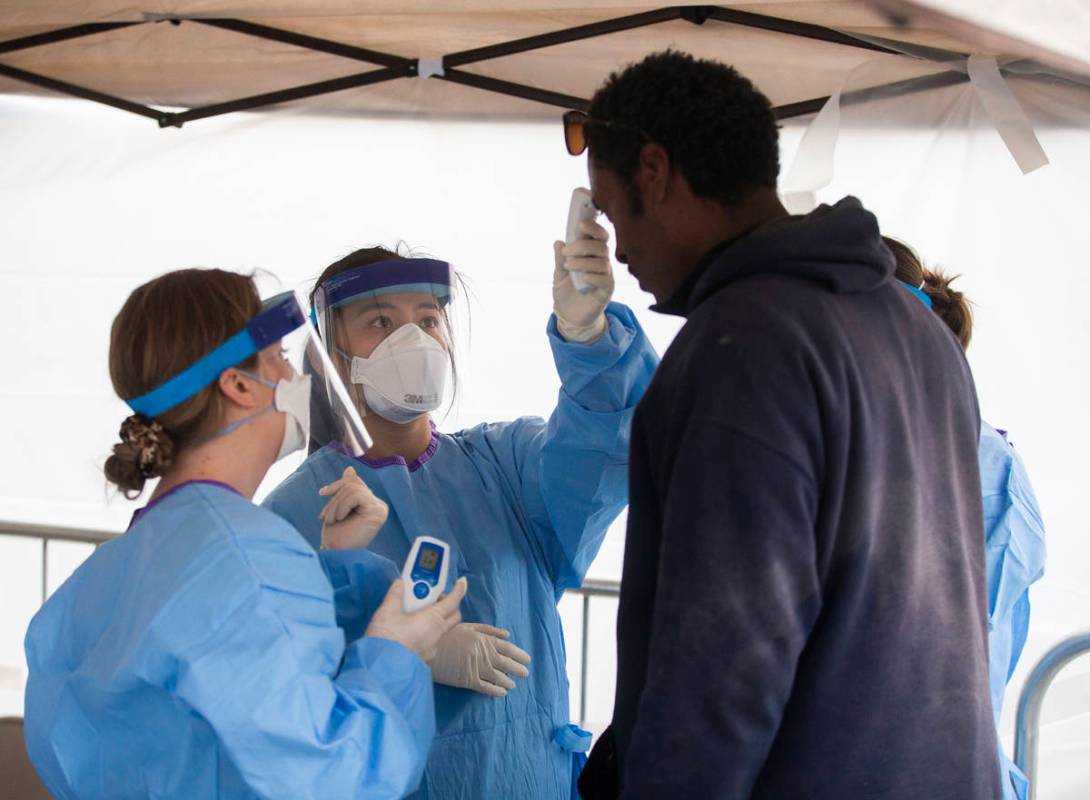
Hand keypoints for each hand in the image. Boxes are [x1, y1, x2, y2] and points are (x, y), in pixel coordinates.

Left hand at [318, 466, 388, 550]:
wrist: (334, 554)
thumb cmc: (335, 535)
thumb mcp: (338, 506)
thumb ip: (346, 488)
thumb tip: (350, 469)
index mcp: (371, 504)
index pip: (356, 482)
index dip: (338, 484)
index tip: (322, 492)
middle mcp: (378, 505)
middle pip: (354, 484)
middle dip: (334, 498)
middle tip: (326, 517)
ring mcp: (379, 508)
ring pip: (353, 489)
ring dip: (335, 504)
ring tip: (331, 520)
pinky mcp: (377, 512)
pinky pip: (356, 495)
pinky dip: (342, 505)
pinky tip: (340, 518)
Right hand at [365, 577, 466, 661]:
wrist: (379, 669)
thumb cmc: (386, 638)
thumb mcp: (387, 612)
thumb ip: (395, 595)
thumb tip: (400, 583)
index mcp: (432, 619)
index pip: (453, 602)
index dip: (458, 590)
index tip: (460, 583)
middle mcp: (437, 634)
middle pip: (453, 616)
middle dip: (449, 604)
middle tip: (434, 598)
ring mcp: (432, 648)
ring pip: (444, 629)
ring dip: (438, 619)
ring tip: (420, 613)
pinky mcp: (425, 658)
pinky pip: (433, 640)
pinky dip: (429, 632)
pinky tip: (414, 631)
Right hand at [429, 622, 531, 696]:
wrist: (427, 648)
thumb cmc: (447, 635)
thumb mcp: (468, 626)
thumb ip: (488, 630)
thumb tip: (507, 635)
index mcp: (483, 639)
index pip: (507, 648)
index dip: (519, 655)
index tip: (527, 660)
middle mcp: (483, 654)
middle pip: (506, 663)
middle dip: (518, 669)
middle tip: (525, 674)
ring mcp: (476, 668)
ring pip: (498, 677)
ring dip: (508, 682)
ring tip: (514, 685)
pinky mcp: (467, 680)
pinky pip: (485, 687)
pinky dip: (495, 691)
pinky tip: (502, 693)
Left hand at [553, 218, 613, 343]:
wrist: (570, 317)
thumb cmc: (567, 293)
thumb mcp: (559, 275)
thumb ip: (559, 259)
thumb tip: (558, 242)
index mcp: (591, 255)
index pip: (598, 236)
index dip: (593, 228)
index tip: (580, 224)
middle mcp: (601, 263)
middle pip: (601, 246)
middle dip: (583, 245)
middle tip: (567, 252)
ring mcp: (605, 276)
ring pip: (602, 262)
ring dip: (583, 261)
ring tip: (568, 266)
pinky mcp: (607, 291)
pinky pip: (605, 279)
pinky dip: (593, 276)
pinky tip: (583, 278)